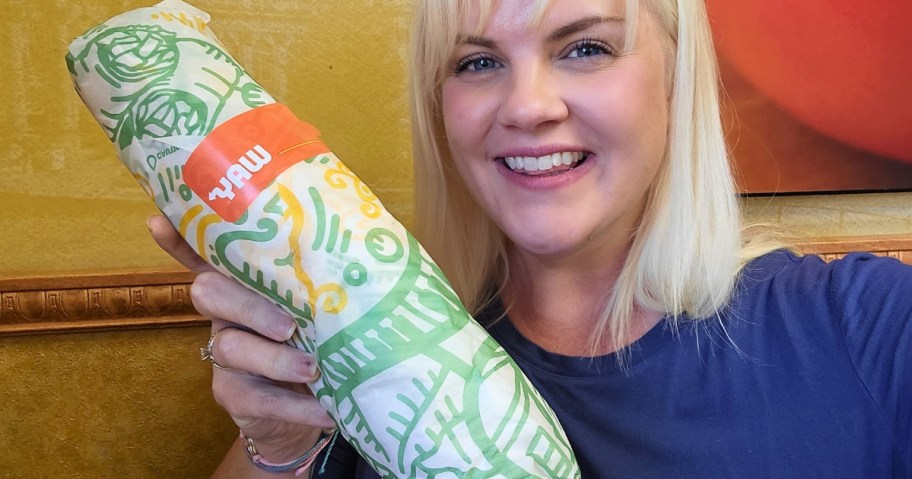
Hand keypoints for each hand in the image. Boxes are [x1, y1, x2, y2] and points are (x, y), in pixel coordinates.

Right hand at [147, 215, 334, 462]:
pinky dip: (295, 405)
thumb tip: (363, 245)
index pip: (208, 255)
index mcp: (246, 284)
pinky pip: (256, 398)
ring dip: (276, 360)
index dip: (181, 240)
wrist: (316, 409)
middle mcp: (226, 313)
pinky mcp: (233, 395)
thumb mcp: (324, 308)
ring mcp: (224, 354)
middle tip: (290, 326)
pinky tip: (326, 410)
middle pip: (210, 293)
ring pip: (231, 347)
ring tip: (313, 369)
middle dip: (249, 306)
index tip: (159, 222)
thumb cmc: (323, 342)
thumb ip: (324, 283)